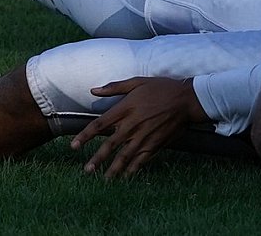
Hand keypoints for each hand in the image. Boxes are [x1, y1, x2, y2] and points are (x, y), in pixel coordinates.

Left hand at [71, 77, 205, 178]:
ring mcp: (144, 136)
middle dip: (97, 159)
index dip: (85, 137)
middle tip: (86, 171)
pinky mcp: (155, 144)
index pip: (99, 125)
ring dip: (113, 169)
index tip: (73, 147)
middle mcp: (132, 125)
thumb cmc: (162, 87)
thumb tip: (93, 90)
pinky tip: (126, 177)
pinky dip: (133, 170)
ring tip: (103, 179)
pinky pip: (141, 160)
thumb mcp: (137, 82)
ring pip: (124, 157)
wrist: (187, 99)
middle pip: (109, 145)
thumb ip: (114, 87)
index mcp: (125, 109)